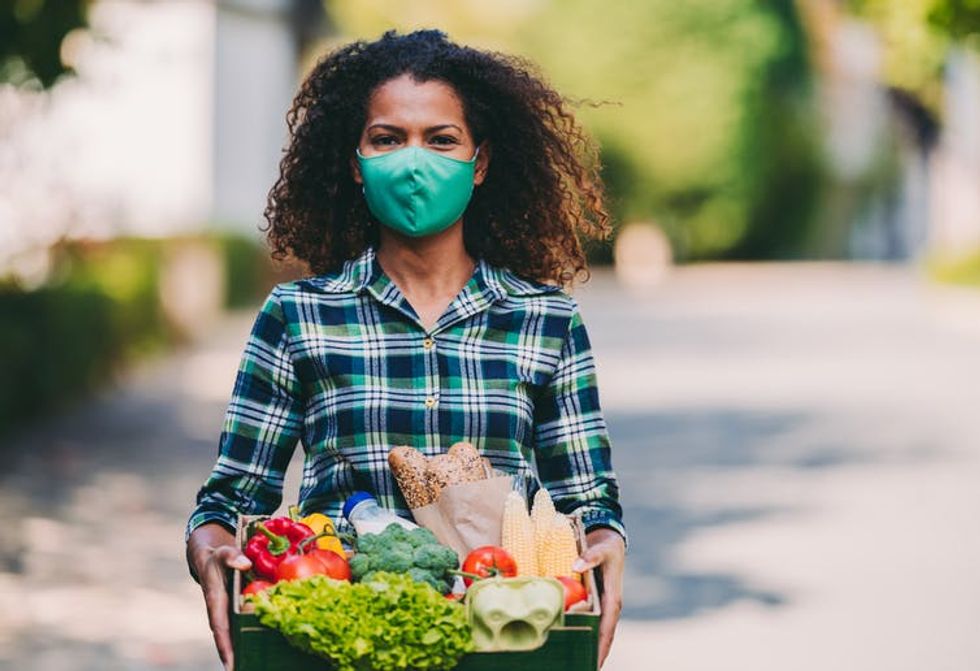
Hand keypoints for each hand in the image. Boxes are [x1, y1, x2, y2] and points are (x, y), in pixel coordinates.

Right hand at [187, 523, 251, 670]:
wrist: (210, 559)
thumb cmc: (217, 557)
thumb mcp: (223, 553)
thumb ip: (232, 557)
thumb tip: (245, 564)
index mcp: (216, 602)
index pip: (220, 629)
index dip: (225, 647)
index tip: (231, 666)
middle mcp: (220, 613)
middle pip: (226, 640)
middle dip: (233, 658)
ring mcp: (226, 614)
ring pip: (233, 637)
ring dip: (240, 652)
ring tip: (252, 667)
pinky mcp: (233, 613)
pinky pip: (239, 628)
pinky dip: (246, 639)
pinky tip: (258, 649)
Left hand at [573, 527, 625, 668]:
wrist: (609, 540)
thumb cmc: (607, 546)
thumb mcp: (601, 549)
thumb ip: (590, 557)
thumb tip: (576, 564)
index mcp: (614, 599)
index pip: (607, 628)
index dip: (601, 646)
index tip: (595, 663)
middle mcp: (610, 606)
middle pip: (603, 636)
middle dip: (596, 654)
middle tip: (584, 667)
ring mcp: (604, 606)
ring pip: (597, 631)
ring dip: (590, 646)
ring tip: (579, 662)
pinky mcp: (597, 602)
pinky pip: (591, 621)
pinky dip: (585, 633)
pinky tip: (575, 642)